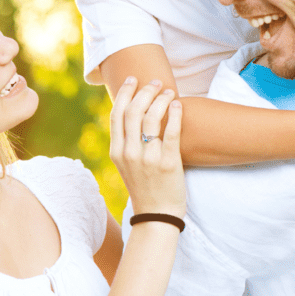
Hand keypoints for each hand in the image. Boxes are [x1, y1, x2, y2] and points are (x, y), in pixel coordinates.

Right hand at [108, 77, 184, 217]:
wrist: (156, 216)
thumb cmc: (144, 188)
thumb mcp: (125, 165)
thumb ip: (126, 142)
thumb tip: (133, 115)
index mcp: (116, 152)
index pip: (117, 114)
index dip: (125, 93)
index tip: (133, 79)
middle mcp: (129, 153)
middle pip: (133, 111)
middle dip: (145, 92)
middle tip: (155, 82)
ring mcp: (148, 158)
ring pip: (151, 118)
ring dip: (161, 99)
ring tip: (169, 92)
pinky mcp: (167, 163)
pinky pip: (171, 132)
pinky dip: (175, 115)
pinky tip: (178, 105)